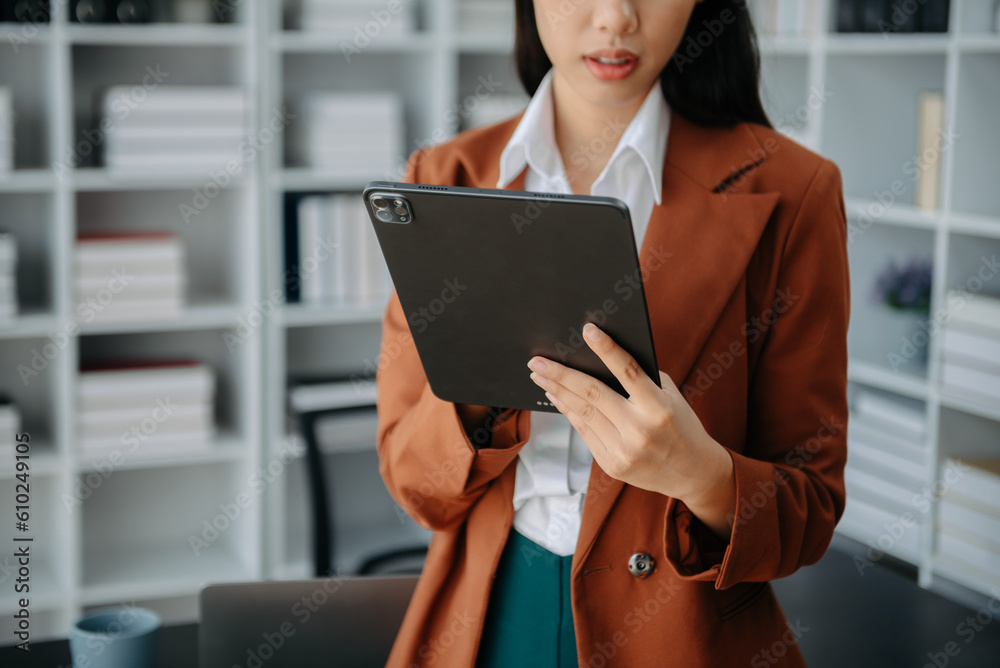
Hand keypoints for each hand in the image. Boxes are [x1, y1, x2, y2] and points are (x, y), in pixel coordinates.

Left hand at [527, 323, 736, 537]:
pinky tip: (557, 397)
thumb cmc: (681, 425)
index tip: (588, 330)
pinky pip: (584, 432)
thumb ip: (641, 379)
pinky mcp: (612, 465)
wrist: (693, 473)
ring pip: (583, 413)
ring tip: (540, 376)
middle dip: (560, 374)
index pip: (628, 371)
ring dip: (557, 391)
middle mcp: (640, 430)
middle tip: (537, 360)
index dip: (607, 349)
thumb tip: (599, 357)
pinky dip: (569, 412)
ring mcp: (624, 450)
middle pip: (592, 394)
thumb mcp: (671, 397)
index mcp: (659, 407)